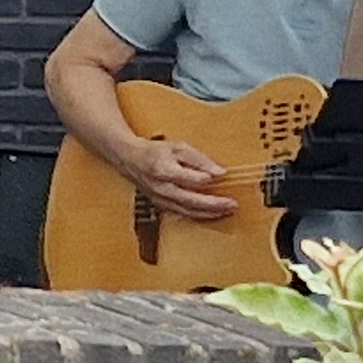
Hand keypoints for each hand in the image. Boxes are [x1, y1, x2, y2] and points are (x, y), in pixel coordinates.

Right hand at [122, 137, 237, 222]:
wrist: (130, 159)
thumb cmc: (155, 152)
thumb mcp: (178, 147)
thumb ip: (199, 159)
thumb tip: (219, 172)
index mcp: (164, 171)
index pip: (190, 179)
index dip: (207, 178)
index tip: (223, 176)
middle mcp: (161, 188)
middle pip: (191, 200)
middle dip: (213, 204)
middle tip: (232, 204)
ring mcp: (161, 199)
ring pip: (188, 211)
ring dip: (209, 213)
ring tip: (227, 211)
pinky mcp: (161, 205)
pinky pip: (183, 214)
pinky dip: (199, 215)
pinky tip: (212, 214)